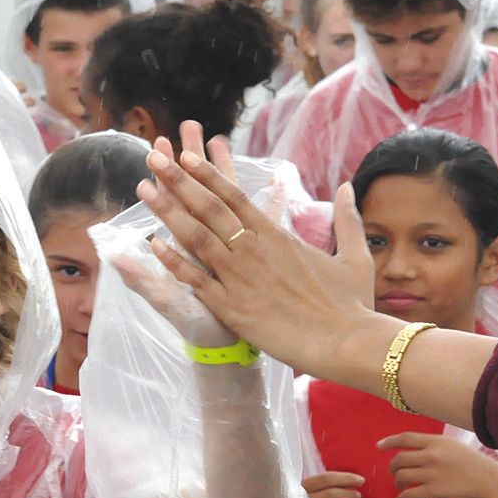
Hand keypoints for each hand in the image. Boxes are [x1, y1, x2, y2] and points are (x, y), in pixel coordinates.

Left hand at [134, 122, 377, 377]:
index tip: (186, 155)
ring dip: (167, 211)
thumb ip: (346, 219)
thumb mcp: (354, 255)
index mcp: (278, 236)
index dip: (209, 174)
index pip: (236, 196)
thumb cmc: (353, 303)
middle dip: (178, 180)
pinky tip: (153, 245)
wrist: (348, 342)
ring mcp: (241, 277)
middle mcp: (255, 250)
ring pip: (196, 237)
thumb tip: (345, 187)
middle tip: (153, 157)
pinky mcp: (234, 308)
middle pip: (209, 207)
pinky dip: (174, 261)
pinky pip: (197, 280)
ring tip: (143, 190)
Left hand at [378, 432, 497, 497]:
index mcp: (436, 442)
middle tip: (394, 474)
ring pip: (401, 477)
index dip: (389, 442)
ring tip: (400, 487)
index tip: (379, 446)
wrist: (491, 483)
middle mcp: (431, 455)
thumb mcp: (455, 447)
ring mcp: (431, 474)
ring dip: (397, 483)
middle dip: (392, 467)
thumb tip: (418, 452)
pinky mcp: (434, 492)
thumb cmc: (476, 465)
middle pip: (399, 459)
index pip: (405, 438)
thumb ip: (436, 447)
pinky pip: (409, 494)